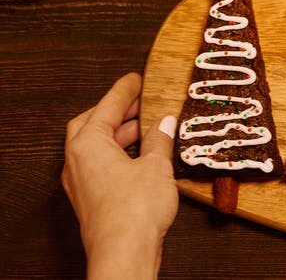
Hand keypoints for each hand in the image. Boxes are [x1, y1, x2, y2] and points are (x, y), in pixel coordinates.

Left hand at [63, 72, 178, 279]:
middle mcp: (77, 161)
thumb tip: (164, 124)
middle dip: (117, 112)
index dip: (124, 91)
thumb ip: (159, 140)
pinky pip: (101, 166)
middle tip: (141, 102)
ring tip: (150, 129)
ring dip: (121, 135)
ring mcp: (81, 182)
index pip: (106, 107)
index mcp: (87, 144)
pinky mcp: (90, 199)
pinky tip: (144, 157)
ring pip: (97, 147)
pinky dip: (120, 154)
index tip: (135, 79)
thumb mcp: (155, 166)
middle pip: (92, 124)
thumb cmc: (134, 210)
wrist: (124, 251)